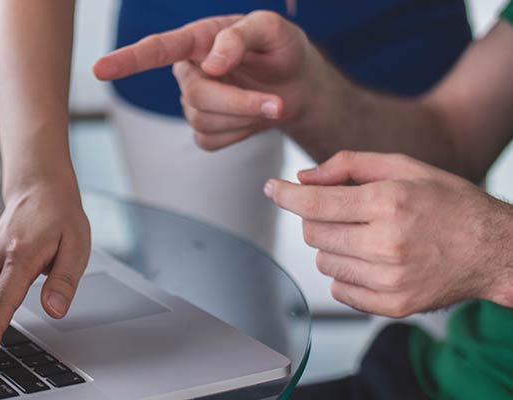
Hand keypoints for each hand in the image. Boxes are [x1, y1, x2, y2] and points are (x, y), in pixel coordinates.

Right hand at [94, 11, 321, 150]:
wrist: (298, 84)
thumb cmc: (281, 49)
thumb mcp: (272, 29)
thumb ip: (240, 37)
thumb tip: (212, 64)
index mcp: (197, 40)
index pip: (156, 50)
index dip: (126, 60)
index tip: (99, 69)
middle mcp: (188, 71)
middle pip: (195, 96)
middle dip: (238, 103)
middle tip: (277, 103)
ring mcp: (193, 103)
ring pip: (204, 121)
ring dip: (245, 117)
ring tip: (271, 103)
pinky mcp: (204, 130)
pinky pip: (211, 141)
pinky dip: (240, 133)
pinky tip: (252, 118)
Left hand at [264, 151, 512, 316]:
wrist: (495, 250)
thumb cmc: (450, 204)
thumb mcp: (405, 167)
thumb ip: (349, 165)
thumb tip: (303, 178)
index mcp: (389, 203)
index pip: (315, 203)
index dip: (285, 195)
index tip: (272, 188)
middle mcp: (387, 243)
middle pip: (313, 233)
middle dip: (318, 218)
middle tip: (345, 212)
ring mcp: (390, 279)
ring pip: (323, 262)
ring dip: (333, 247)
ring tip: (366, 236)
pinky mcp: (393, 306)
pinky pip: (339, 290)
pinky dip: (346, 275)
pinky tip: (372, 260)